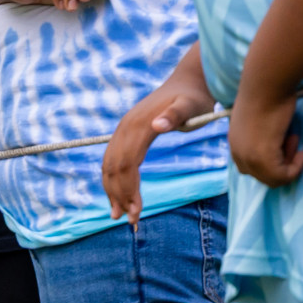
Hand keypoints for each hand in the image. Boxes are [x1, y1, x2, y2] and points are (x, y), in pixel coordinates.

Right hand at [102, 68, 214, 224]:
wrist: (188, 81)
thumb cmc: (193, 97)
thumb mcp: (190, 105)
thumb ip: (175, 115)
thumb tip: (158, 126)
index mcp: (138, 125)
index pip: (127, 164)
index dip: (129, 190)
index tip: (136, 214)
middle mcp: (126, 127)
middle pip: (114, 167)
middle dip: (120, 196)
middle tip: (130, 222)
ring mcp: (124, 129)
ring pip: (109, 164)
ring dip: (112, 190)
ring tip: (118, 215)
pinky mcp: (127, 132)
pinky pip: (113, 158)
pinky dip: (112, 178)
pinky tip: (118, 194)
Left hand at [227, 88, 302, 187]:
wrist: (266, 83)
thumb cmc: (265, 94)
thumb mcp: (257, 121)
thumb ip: (259, 137)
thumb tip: (275, 147)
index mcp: (234, 142)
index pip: (250, 168)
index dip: (271, 159)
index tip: (284, 140)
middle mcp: (237, 152)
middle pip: (261, 176)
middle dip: (280, 163)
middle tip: (290, 141)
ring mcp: (248, 157)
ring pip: (272, 179)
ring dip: (288, 165)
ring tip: (293, 140)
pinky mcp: (262, 158)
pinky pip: (283, 177)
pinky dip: (296, 168)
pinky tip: (301, 152)